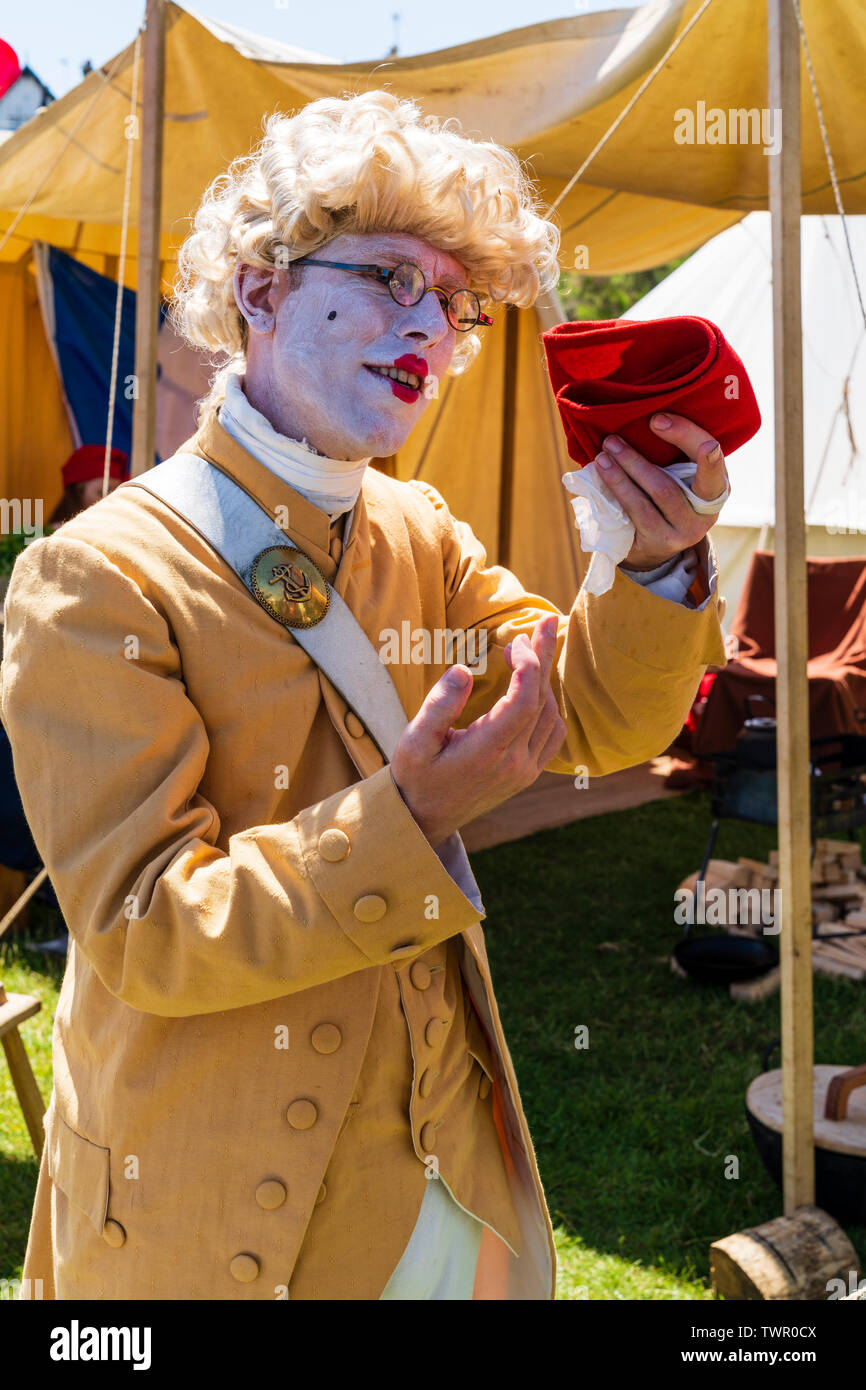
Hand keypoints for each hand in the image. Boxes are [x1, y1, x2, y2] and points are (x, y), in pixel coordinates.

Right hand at [391, 615, 565, 847]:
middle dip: (544, 657)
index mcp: (487, 753)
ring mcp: (525, 771)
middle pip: (542, 702)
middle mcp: (514, 763)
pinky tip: (536, 685)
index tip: (516, 639)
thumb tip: (461, 670)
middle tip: (545, 622)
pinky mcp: (528, 774)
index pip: (524, 702)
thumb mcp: (414, 740)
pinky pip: (552, 734)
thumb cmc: (415, 775)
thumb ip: (439, 705)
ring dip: (545, 679)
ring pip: (551, 716)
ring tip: (534, 647)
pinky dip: (549, 704)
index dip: (528, 666)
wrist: (424, 818)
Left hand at [594, 411, 728, 570]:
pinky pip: (635, 514)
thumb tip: (648, 419)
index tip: (657, 420)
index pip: (707, 461)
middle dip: (636, 461)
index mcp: (717, 490)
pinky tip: (602, 477)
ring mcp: (681, 533)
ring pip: (651, 499)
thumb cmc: (669, 497)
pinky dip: (617, 491)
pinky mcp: (658, 543)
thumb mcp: (683, 478)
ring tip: (602, 456)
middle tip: (612, 440)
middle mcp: (704, 515)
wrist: (657, 546)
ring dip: (621, 475)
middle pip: (669, 486)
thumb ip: (678, 454)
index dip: (688, 438)